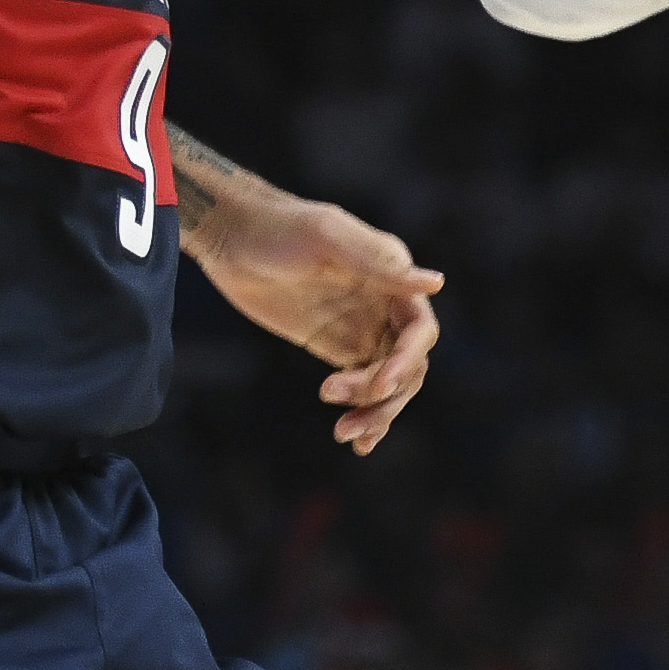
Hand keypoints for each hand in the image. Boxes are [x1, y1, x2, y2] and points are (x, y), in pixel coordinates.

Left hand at [192, 185, 446, 452]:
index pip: (419, 330)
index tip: (380, 383)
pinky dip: (364, 412)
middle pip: (408, 366)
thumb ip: (379, 265)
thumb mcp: (328, 239)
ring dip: (374, 412)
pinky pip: (362, 385)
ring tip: (343, 434)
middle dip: (384, 396)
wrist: (231, 236)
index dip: (407, 361)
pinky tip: (357, 442)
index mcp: (392, 275)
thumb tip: (437, 282)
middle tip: (347, 420)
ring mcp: (362, 328)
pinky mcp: (337, 346)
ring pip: (388, 382)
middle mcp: (385, 305)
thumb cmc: (279, 227)